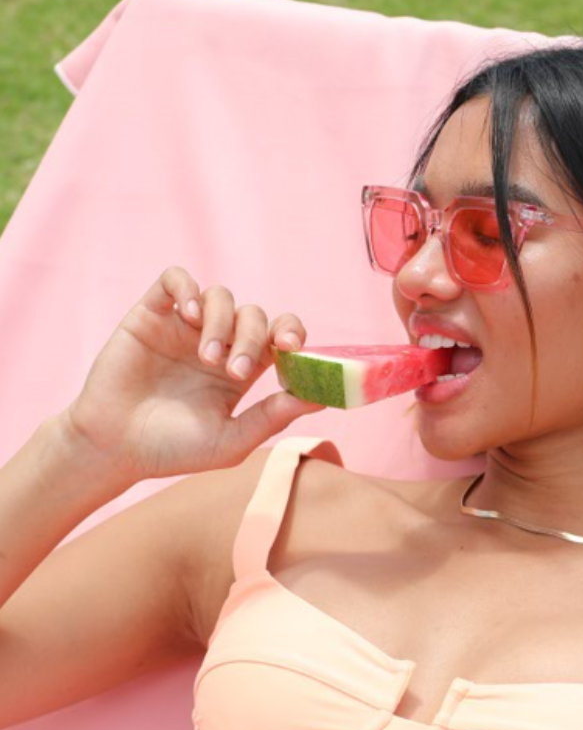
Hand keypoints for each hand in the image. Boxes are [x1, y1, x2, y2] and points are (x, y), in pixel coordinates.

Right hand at [61, 265, 325, 481]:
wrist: (113, 448)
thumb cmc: (174, 450)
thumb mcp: (231, 441)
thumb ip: (273, 417)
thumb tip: (321, 398)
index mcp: (245, 369)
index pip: (282, 336)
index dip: (293, 335)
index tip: (292, 350)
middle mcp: (220, 342)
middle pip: (255, 316)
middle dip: (253, 338)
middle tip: (236, 370)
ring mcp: (185, 326)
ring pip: (221, 296)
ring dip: (221, 322)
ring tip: (206, 357)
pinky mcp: (152, 314)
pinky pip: (175, 279)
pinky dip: (187, 288)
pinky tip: (186, 314)